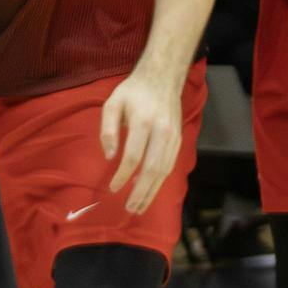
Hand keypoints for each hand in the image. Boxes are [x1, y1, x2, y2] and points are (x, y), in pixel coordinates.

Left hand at [100, 66, 183, 214]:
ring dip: (152, 191)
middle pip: (152, 168)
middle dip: (140, 192)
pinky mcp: (179, 139)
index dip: (123, 175)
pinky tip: (150, 190)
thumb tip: (110, 157)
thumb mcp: (113, 103)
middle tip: (129, 209)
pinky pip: (170, 165)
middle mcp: (162, 131)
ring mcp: (173, 136)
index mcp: (143, 121)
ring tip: (139, 206)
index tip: (112, 188)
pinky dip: (160, 181)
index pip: (133, 156)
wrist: (162, 78)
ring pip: (164, 170)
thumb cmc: (133, 92)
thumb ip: (107, 130)